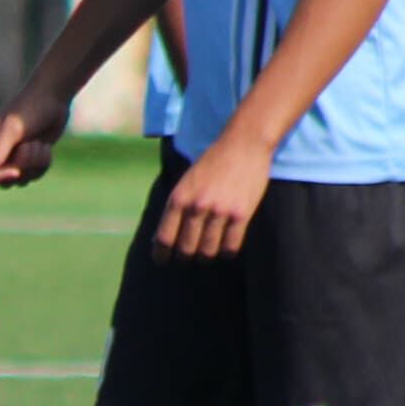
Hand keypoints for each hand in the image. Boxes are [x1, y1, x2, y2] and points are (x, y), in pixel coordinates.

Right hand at [0, 93, 68, 189]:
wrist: (52, 98)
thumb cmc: (29, 108)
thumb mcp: (13, 129)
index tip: (16, 171)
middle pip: (3, 182)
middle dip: (22, 167)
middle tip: (29, 146)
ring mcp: (11, 158)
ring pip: (22, 180)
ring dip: (35, 163)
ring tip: (37, 142)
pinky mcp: (28, 160)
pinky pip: (35, 175)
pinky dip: (44, 162)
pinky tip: (44, 145)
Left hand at [157, 132, 274, 257]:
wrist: (244, 144)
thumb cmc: (213, 163)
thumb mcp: (186, 181)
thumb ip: (176, 207)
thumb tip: (161, 240)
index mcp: (179, 197)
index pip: (164, 237)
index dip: (160, 254)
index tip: (161, 261)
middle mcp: (197, 206)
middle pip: (186, 248)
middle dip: (186, 256)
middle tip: (189, 255)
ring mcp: (220, 211)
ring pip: (208, 251)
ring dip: (206, 256)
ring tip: (207, 254)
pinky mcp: (242, 214)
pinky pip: (231, 246)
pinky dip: (226, 252)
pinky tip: (226, 248)